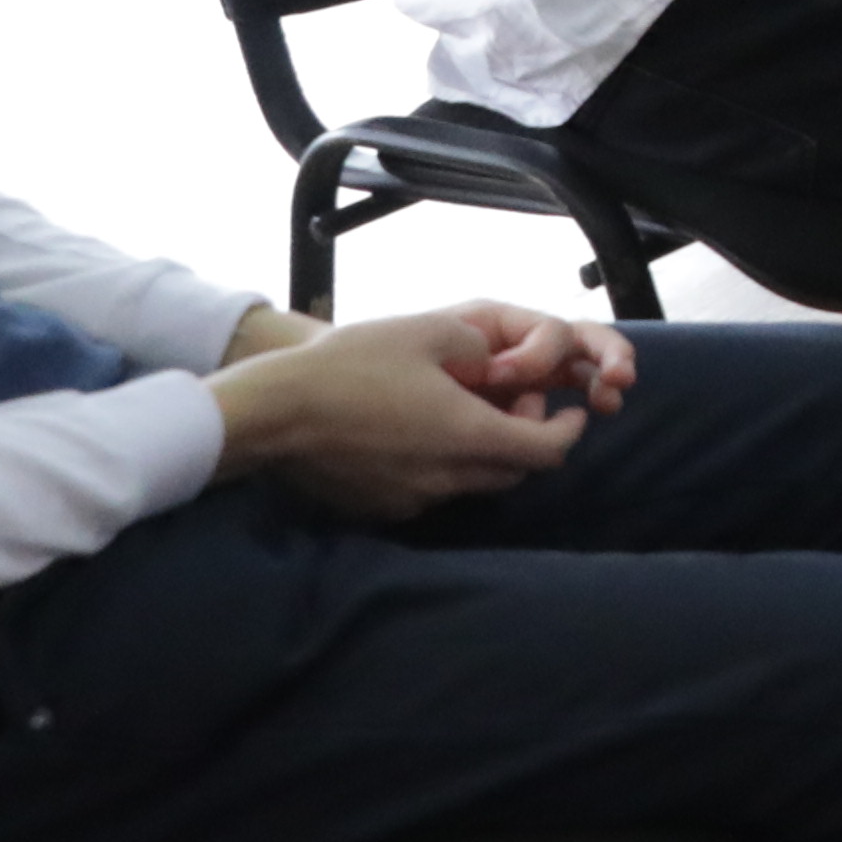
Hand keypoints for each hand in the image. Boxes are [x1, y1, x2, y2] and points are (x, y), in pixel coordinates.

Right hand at [212, 303, 632, 519]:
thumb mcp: (430, 332)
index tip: (568, 410)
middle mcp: (448, 478)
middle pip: (516, 471)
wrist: (273, 413)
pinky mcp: (383, 510)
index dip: (567, 430)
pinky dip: (442, 468)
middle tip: (512, 402)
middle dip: (528, 439)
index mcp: (468, 435)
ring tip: (462, 414)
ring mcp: (413, 500)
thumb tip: (501, 362)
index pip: (549, 451)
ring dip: (486, 454)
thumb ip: (482, 347)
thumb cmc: (350, 365)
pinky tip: (415, 435)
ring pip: (476, 484)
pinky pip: (432, 492)